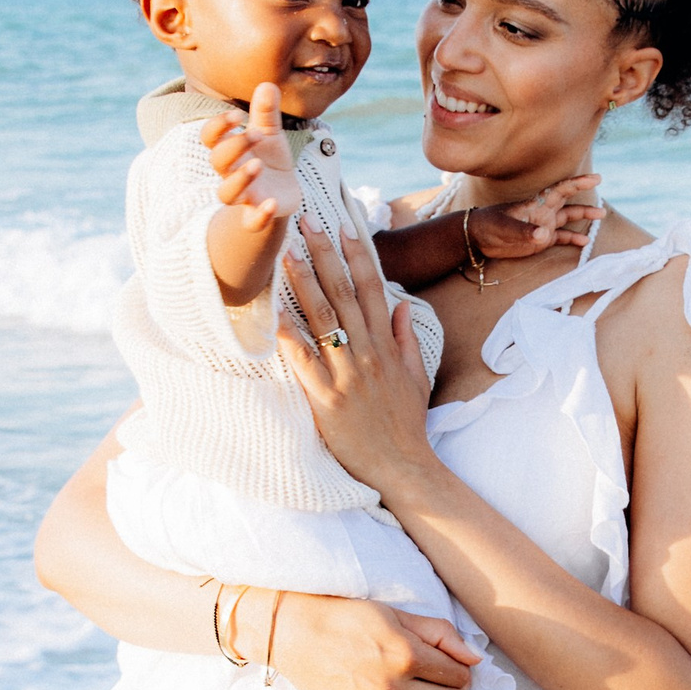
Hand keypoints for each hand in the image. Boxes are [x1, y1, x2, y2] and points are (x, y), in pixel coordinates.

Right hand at [202, 81, 299, 229]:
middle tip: (256, 135)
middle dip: (233, 147)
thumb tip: (267, 83)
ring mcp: (244, 195)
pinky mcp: (257, 214)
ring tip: (257, 165)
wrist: (284, 193)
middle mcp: (231, 173)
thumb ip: (267, 113)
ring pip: (226, 194)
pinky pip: (251, 221)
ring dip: (239, 179)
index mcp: (231, 150)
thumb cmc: (270, 160)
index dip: (218, 126)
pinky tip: (273, 204)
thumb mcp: (271, 134)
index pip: (210, 137)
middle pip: (217, 162)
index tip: (238, 116)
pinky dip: (259, 215)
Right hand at [269, 593, 478, 689]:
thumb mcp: (396, 614)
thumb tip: (476, 658)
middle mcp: (391, 686)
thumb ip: (439, 633)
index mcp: (405, 654)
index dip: (464, 670)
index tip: (459, 666)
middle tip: (457, 685)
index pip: (455, 673)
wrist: (293, 631)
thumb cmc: (345, 616)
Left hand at [280, 227, 439, 500]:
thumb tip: (401, 304)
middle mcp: (368, 353)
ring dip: (304, 283)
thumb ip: (406, 338)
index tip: (343, 227)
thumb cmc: (405, 424)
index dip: (357, 256)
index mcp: (386, 346)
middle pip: (345, 294)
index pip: (372, 289)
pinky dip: (289, 337)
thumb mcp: (416, 377)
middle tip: (307, 221)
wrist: (402, 467)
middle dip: (325, 254)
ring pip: (323, 320)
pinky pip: (304, 362)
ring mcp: (347, 375)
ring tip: (287, 253)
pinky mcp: (326, 400)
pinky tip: (274, 313)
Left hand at [468, 170, 600, 263]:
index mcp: (536, 204)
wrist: (477, 238)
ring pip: (567, 219)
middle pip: (568, 204)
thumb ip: (524, 231)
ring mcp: (542, 225)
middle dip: (585, 203)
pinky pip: (560, 237)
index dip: (578, 184)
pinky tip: (584, 242)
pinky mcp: (539, 240)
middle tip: (602, 206)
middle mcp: (543, 212)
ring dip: (583, 219)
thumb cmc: (489, 226)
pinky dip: (572, 239)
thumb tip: (544, 235)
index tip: (595, 179)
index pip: (561, 190)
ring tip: (600, 217)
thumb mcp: (505, 228)